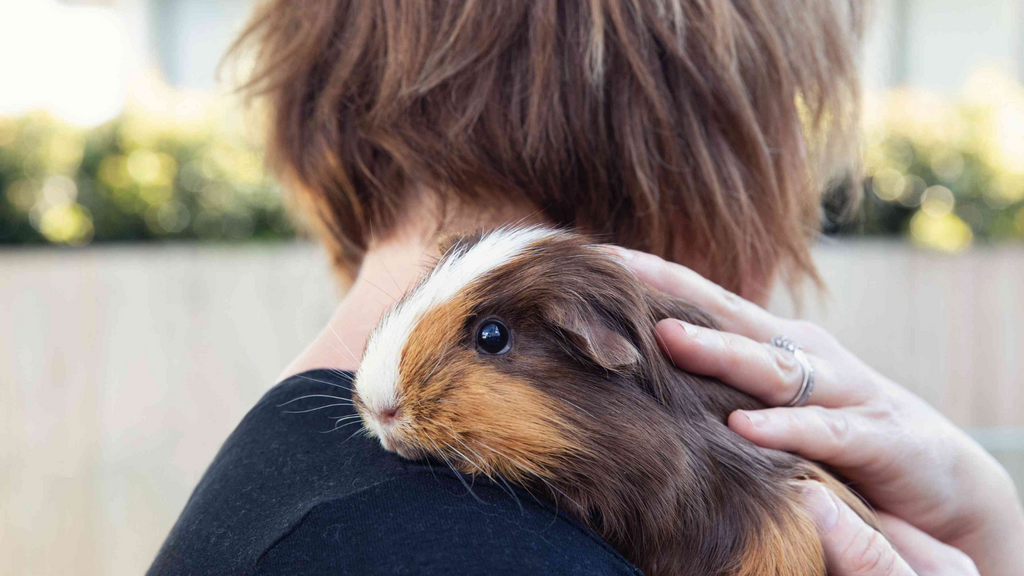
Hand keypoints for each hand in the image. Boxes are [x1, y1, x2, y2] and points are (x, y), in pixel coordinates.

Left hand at [613, 247, 1023, 575]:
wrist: (939, 473)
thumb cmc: (840, 429)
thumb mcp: (777, 398)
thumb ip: (725, 379)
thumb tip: (650, 364)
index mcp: (777, 342)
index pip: (706, 301)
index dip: (655, 278)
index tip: (596, 258)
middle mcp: (806, 354)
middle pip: (732, 318)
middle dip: (674, 297)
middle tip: (616, 280)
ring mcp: (842, 391)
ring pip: (773, 367)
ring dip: (720, 352)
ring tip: (667, 339)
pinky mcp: (875, 437)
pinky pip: (824, 431)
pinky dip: (785, 429)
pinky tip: (744, 428)